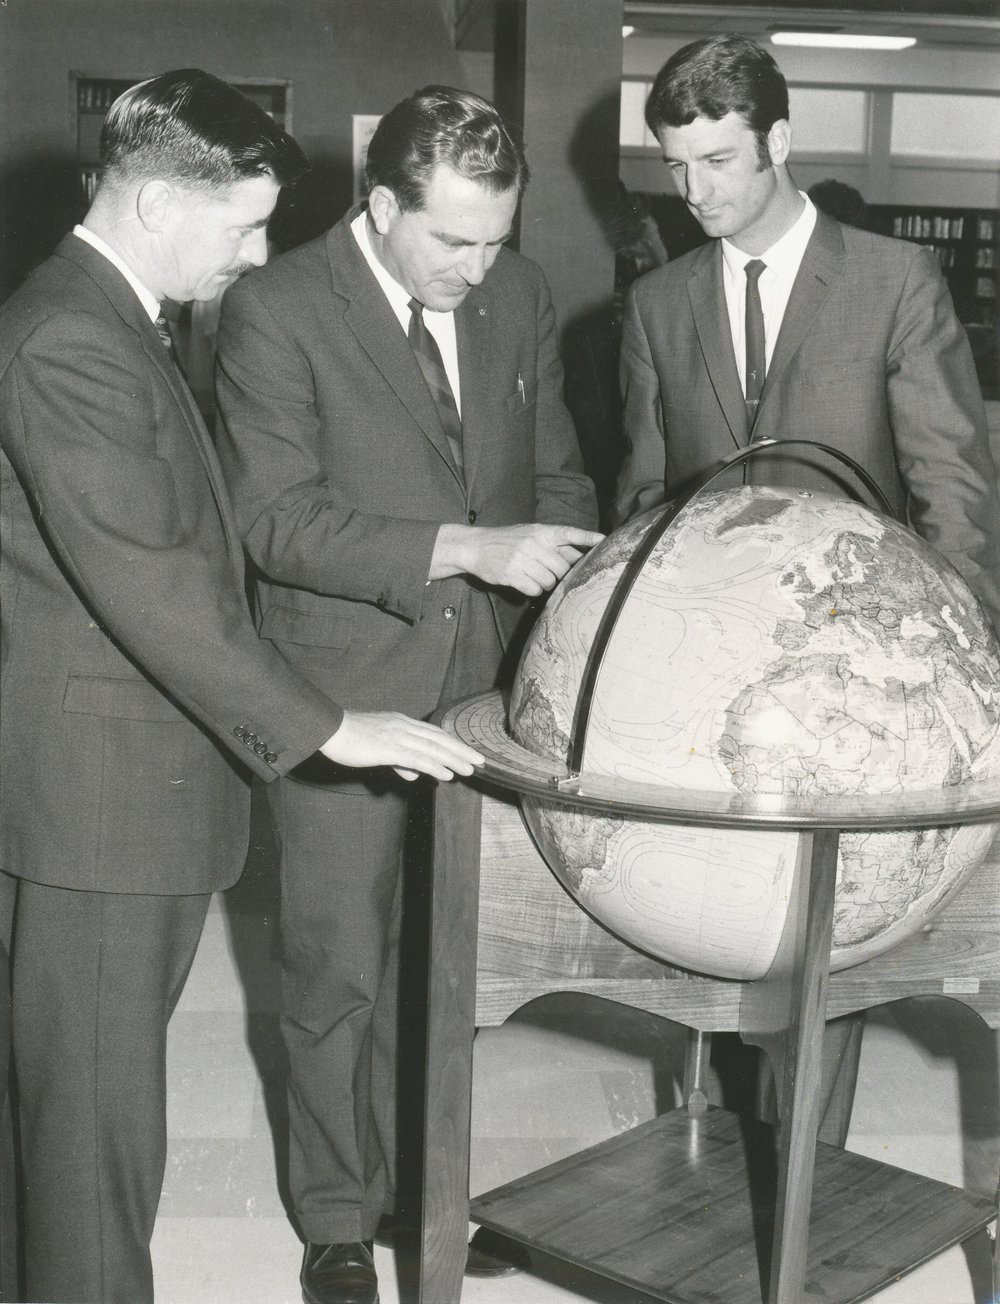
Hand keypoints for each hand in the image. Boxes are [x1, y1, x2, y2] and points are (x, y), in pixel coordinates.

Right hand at [319, 710, 483, 781]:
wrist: (328, 729)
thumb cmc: (349, 738)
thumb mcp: (378, 748)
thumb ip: (397, 760)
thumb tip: (412, 774)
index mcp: (401, 723)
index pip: (433, 733)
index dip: (453, 743)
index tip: (468, 752)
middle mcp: (403, 726)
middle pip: (439, 738)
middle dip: (461, 750)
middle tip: (480, 760)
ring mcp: (396, 735)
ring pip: (432, 748)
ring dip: (453, 759)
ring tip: (470, 769)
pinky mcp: (388, 748)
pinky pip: (417, 758)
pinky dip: (434, 766)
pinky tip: (447, 774)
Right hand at [431, 523, 603, 596]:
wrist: (475, 546)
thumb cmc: (507, 541)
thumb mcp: (529, 534)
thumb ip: (552, 544)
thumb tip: (579, 555)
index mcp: (539, 531)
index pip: (567, 533)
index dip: (586, 536)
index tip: (603, 539)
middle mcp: (532, 544)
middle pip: (562, 566)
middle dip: (560, 574)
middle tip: (547, 571)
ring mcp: (522, 559)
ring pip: (550, 581)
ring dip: (545, 583)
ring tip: (532, 575)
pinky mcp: (512, 575)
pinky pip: (535, 589)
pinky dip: (533, 589)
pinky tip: (524, 582)